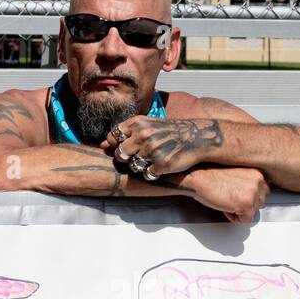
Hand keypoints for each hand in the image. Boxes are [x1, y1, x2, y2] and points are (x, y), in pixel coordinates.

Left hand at [101, 116, 223, 177]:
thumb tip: (102, 144)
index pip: (113, 136)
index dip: (116, 144)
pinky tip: (161, 167)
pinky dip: (152, 174)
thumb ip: (126, 133)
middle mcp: (143, 136)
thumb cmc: (169, 132)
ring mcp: (152, 151)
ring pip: (133, 166)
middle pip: (120, 154)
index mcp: (138, 124)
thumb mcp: (148, 124)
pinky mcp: (161, 165)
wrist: (197, 137)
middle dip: (126, 158)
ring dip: (140, 166)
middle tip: (140, 155)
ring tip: (152, 160)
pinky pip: (147, 175)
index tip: (126, 147)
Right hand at [171, 164, 268, 223]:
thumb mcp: (237, 173)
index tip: (237, 193)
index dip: (247, 195)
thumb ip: (249, 181)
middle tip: (230, 197)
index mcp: (258, 170)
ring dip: (240, 210)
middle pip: (260, 203)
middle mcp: (259, 179)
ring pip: (253, 212)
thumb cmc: (210, 174)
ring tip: (227, 200)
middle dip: (245, 203)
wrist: (198, 177)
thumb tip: (253, 194)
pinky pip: (245, 220)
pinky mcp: (246, 204)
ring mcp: (254, 192)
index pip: (263, 191)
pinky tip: (225, 206)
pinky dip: (233, 218)